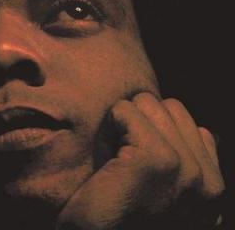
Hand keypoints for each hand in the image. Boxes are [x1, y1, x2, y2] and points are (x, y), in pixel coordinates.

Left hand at [56, 93, 224, 228]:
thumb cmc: (118, 214)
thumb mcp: (161, 187)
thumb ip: (184, 156)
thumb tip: (192, 124)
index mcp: (211, 185)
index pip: (183, 118)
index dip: (149, 128)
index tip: (135, 160)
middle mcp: (207, 181)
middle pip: (166, 105)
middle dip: (137, 122)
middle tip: (122, 159)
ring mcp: (186, 171)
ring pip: (146, 102)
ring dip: (122, 124)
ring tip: (115, 160)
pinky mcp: (157, 160)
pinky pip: (126, 111)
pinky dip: (109, 127)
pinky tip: (106, 159)